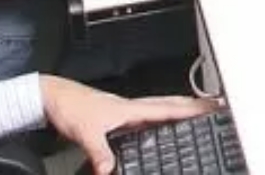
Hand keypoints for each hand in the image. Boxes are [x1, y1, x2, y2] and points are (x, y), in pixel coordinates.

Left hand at [39, 75, 217, 174]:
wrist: (50, 96)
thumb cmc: (69, 106)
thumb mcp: (86, 132)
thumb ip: (101, 153)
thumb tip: (111, 171)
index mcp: (129, 108)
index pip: (167, 109)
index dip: (191, 110)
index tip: (212, 108)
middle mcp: (130, 107)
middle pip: (169, 105)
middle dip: (193, 106)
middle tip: (214, 106)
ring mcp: (123, 110)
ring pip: (158, 108)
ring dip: (178, 109)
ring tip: (195, 113)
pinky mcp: (115, 116)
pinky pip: (145, 116)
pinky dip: (159, 118)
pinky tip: (157, 126)